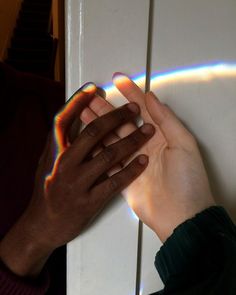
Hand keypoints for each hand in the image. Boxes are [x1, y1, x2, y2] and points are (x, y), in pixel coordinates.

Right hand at [0, 83, 154, 276]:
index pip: (69, 119)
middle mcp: (67, 163)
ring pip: (108, 155)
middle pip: (93, 132)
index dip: (80, 102)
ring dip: (131, 140)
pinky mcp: (90, 201)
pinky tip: (142, 161)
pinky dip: (130, 171)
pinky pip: (114, 182)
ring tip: (147, 128)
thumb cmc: (48, 191)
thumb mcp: (46, 163)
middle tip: (132, 106)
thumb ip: (62, 141)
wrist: (45, 226)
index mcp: (55, 151)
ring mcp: (79, 183)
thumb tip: (80, 118)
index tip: (95, 89)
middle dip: (113, 116)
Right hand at [81, 74, 215, 241]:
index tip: (119, 80)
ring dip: (99, 125)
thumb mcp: (184, 144)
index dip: (131, 92)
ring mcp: (133, 160)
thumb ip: (167, 120)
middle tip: (93, 96)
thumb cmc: (189, 182)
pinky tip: (88, 139)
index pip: (143, 108)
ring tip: (85, 112)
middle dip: (108, 108)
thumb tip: (152, 97)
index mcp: (162, 135)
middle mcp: (146, 145)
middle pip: (123, 122)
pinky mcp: (123, 176)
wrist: (181, 215)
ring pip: (112, 138)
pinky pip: (108, 158)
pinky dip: (97, 148)